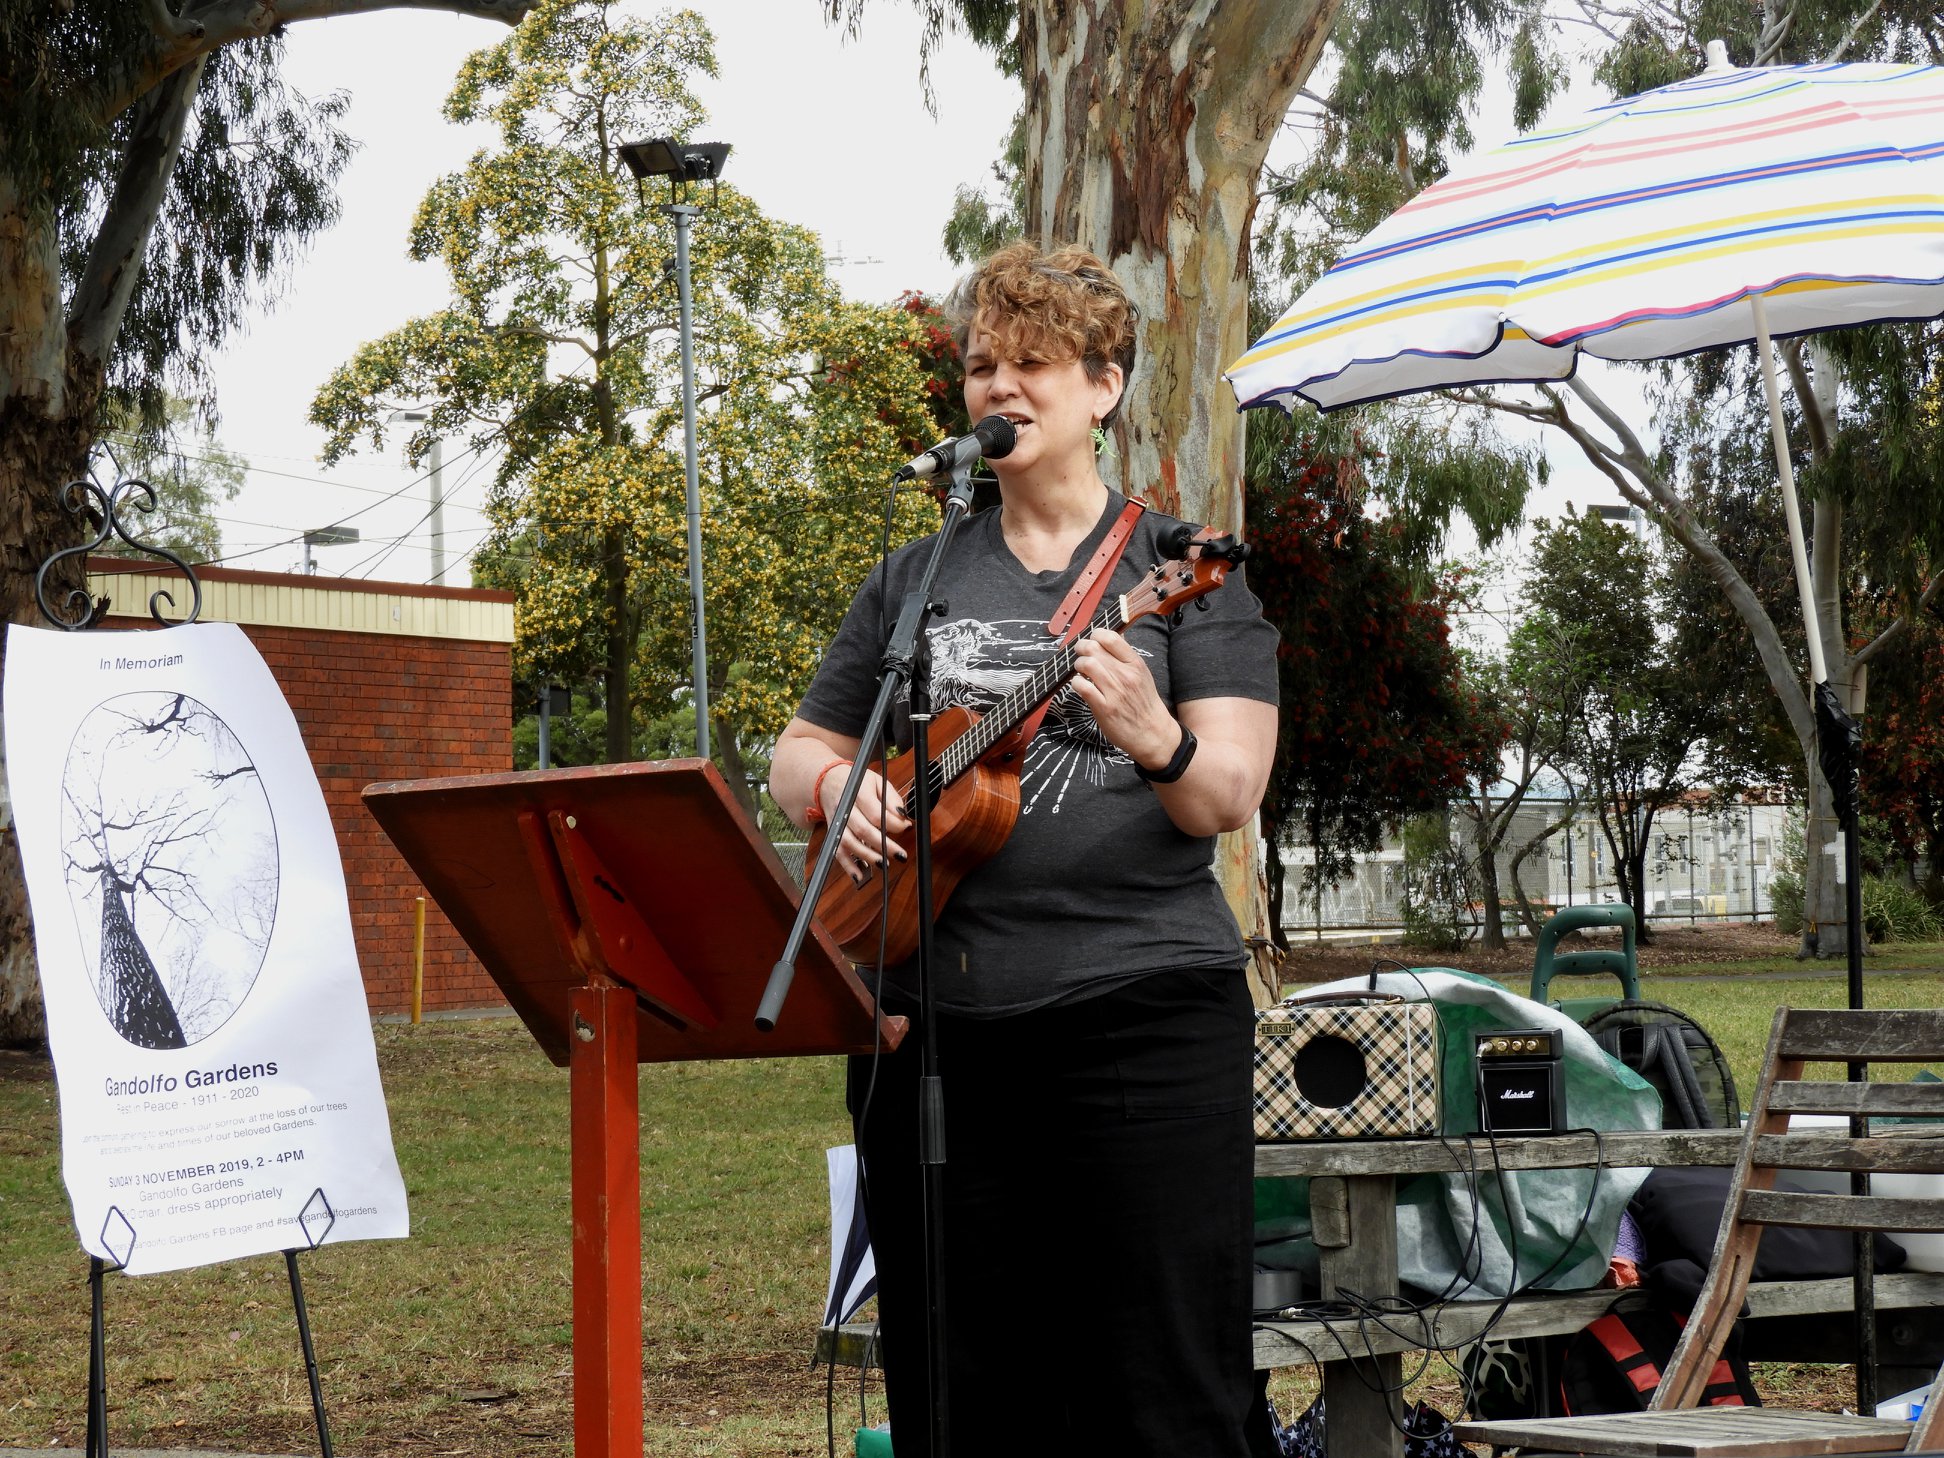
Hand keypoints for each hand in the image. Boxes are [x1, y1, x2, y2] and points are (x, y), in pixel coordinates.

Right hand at [821, 763, 910, 884]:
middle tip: (900, 854)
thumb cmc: (858, 783)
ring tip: (884, 864)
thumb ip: (892, 799)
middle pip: (863, 829)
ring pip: (849, 842)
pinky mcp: (834, 832)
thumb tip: (903, 816)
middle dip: (883, 845)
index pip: (876, 813)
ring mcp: (837, 821)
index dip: (894, 823)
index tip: (906, 827)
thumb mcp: (878, 782)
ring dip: (867, 856)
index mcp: (859, 793)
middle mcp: (846, 808)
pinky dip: (847, 865)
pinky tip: (859, 876)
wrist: (829, 782)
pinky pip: (837, 851)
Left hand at [1070, 630, 1180, 770]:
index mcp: (1135, 664)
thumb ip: (1126, 657)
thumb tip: (1110, 638)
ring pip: (1086, 664)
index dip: (1095, 635)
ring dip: (1078, 665)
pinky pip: (1081, 687)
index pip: (1111, 637)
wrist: (1153, 734)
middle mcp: (1125, 675)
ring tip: (1081, 672)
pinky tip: (1080, 686)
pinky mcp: (1104, 708)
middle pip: (1093, 648)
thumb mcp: (1142, 675)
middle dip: (1081, 649)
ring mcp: (1114, 691)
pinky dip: (1076, 683)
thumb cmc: (1144, 704)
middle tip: (1080, 655)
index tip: (1092, 641)